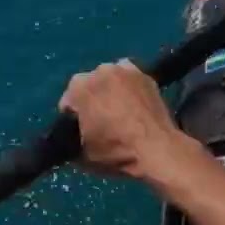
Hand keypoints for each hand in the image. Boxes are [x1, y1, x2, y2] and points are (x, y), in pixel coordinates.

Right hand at [58, 59, 186, 179]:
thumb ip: (70, 139)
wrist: (156, 148)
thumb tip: (75, 135)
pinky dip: (129, 88)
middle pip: (90, 85)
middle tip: (101, 121)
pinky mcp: (146, 75)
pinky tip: (134, 104)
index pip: (68, 100)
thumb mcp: (80, 154)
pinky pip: (130, 79)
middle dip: (92, 99)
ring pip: (110, 79)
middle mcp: (100, 70)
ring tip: (119, 112)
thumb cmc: (114, 150)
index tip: (81, 130)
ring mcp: (126, 69)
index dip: (73, 117)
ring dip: (110, 90)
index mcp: (78, 86)